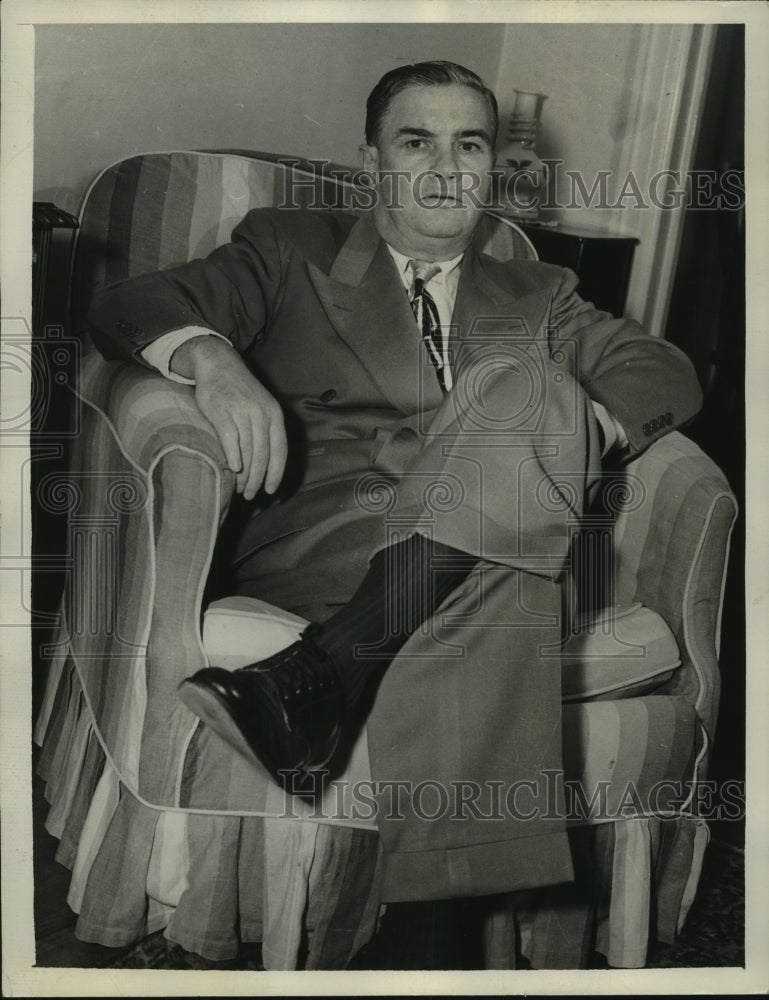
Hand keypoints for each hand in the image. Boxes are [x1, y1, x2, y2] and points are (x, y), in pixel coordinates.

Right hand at [172, 336, 286, 498]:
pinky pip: (231, 439)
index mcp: (274, 414)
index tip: (271, 490)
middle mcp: (261, 413)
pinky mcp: (222, 411)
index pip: (280, 450)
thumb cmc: (240, 391)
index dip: (276, 473)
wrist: (218, 364)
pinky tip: (233, 469)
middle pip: (263, 455)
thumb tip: (269, 463)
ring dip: (244, 474)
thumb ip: (267, 430)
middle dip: (258, 479)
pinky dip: (233, 456)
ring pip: (247, 451)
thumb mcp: (262, 406)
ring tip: (240, 488)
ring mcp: (241, 412)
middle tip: (252, 495)